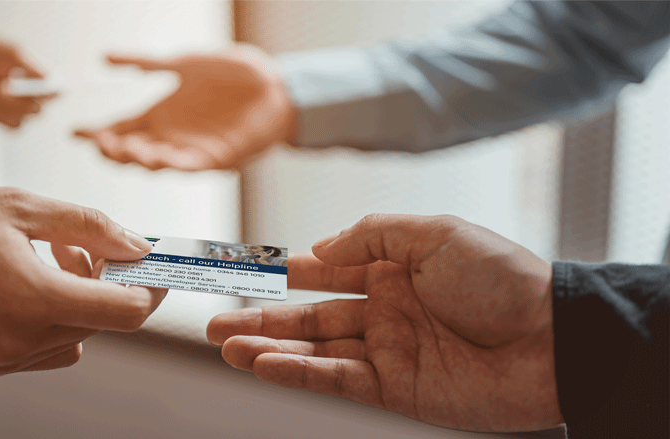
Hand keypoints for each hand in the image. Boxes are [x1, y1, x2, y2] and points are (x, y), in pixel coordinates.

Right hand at [0, 185, 166, 375]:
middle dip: (107, 285)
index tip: (157, 266)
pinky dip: (51, 320)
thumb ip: (89, 226)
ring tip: (48, 258)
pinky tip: (26, 283)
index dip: (152, 289)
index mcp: (33, 300)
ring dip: (78, 302)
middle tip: (82, 246)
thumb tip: (139, 246)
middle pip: (102, 324)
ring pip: (76, 338)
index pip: (126, 311)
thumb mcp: (20, 205)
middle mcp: (20, 341)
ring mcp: (1, 359)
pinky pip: (44, 349)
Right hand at [75, 45, 296, 169]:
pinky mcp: (217, 158)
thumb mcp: (183, 63)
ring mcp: (191, 150)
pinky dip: (174, 164)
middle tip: (102, 145)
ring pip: (157, 163)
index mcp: (158, 115)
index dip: (96, 133)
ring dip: (140, 160)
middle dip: (114, 150)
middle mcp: (169, 137)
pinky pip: (191, 166)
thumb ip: (146, 63)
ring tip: (127, 152)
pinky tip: (160, 160)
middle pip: (132, 151)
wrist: (276, 85)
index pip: (119, 128)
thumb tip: (104, 57)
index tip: (74, 134)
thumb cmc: (233, 74)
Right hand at [208, 214, 561, 431]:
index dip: (283, 272)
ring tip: (226, 344)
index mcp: (393, 268)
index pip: (325, 269)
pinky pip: (336, 379)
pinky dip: (298, 373)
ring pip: (314, 350)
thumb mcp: (435, 232)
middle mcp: (384, 310)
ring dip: (268, 348)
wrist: (552, 340)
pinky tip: (264, 365)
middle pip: (309, 316)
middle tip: (214, 320)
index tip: (241, 271)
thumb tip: (319, 247)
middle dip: (261, 318)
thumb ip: (373, 233)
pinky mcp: (395, 388)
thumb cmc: (502, 278)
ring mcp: (387, 351)